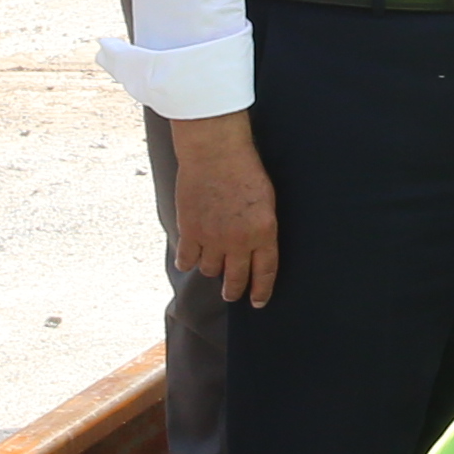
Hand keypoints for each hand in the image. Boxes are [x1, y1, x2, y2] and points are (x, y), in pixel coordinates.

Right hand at [173, 115, 282, 309]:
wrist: (215, 152)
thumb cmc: (245, 168)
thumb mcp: (266, 200)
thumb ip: (262, 227)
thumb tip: (257, 246)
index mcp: (263, 233)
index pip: (264, 272)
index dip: (261, 290)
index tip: (258, 302)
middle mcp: (239, 241)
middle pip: (236, 279)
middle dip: (234, 291)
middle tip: (232, 294)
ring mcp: (213, 238)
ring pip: (210, 270)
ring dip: (211, 269)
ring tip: (211, 263)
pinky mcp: (190, 231)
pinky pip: (187, 260)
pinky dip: (187, 262)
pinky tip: (189, 259)